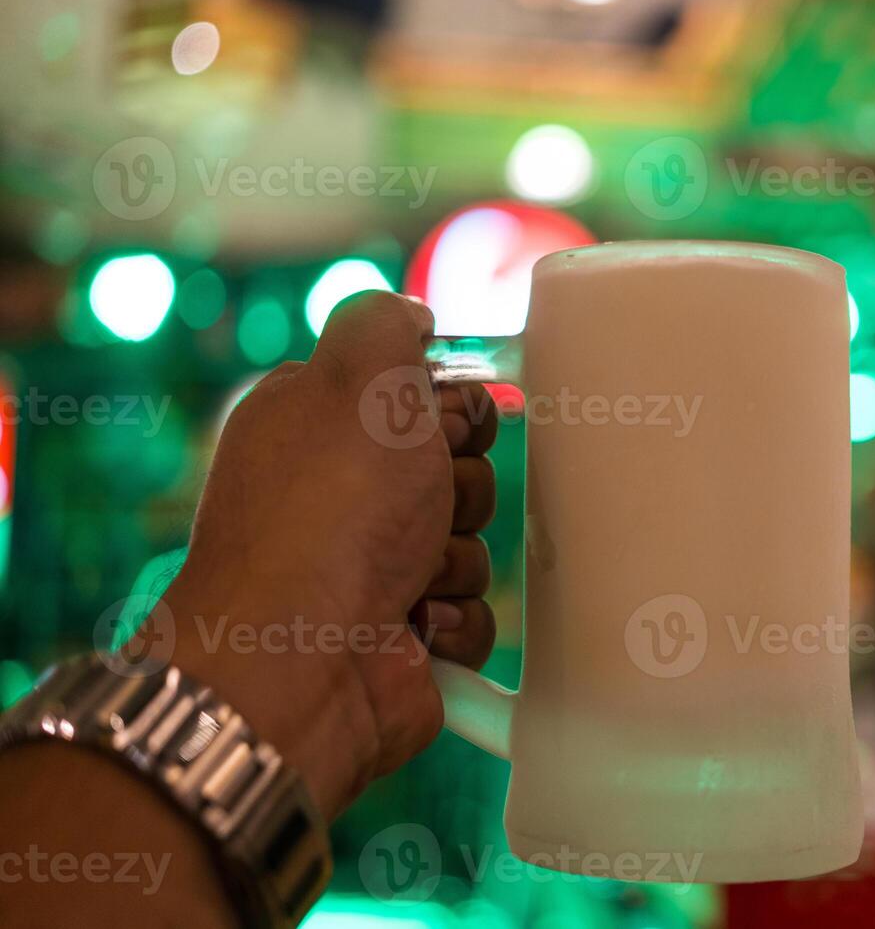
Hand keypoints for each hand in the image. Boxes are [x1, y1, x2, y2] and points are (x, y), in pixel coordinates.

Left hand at [149, 292, 497, 817]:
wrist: (300, 659)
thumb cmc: (331, 510)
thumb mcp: (359, 375)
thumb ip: (386, 321)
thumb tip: (415, 318)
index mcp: (318, 427)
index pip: (421, 397)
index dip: (451, 410)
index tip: (444, 427)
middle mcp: (338, 498)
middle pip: (458, 469)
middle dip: (459, 488)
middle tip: (420, 506)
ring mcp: (368, 572)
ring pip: (472, 544)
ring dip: (456, 558)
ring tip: (406, 578)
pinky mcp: (403, 640)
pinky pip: (473, 615)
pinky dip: (454, 620)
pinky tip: (414, 626)